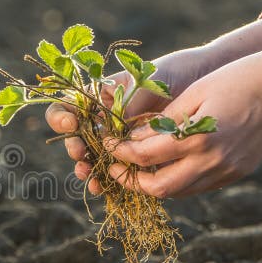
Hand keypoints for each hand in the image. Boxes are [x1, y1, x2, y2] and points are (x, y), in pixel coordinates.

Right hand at [45, 46, 211, 192]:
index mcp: (97, 98)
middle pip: (75, 138)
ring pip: (91, 159)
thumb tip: (112, 129)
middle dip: (74, 147)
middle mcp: (102, 121)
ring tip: (89, 176)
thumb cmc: (170, 74)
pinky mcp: (134, 159)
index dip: (61, 117)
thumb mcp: (146, 81)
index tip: (72, 123)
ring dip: (86, 169)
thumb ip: (128, 103)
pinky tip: (103, 187)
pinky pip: (114, 172)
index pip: (67, 107)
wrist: (200, 83)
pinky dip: (106, 181)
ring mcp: (116, 141)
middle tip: (80, 153)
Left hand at [106, 41, 261, 197]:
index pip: (144, 157)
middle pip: (159, 188)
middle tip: (115, 166)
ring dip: (153, 184)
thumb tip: (132, 138)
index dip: (119, 152)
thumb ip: (162, 121)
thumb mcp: (194, 92)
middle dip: (130, 180)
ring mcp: (228, 172)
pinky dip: (177, 181)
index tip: (106, 144)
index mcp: (198, 138)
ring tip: (137, 167)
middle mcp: (213, 162)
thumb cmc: (239, 77)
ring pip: (179, 193)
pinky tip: (167, 165)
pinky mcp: (238, 174)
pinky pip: (199, 187)